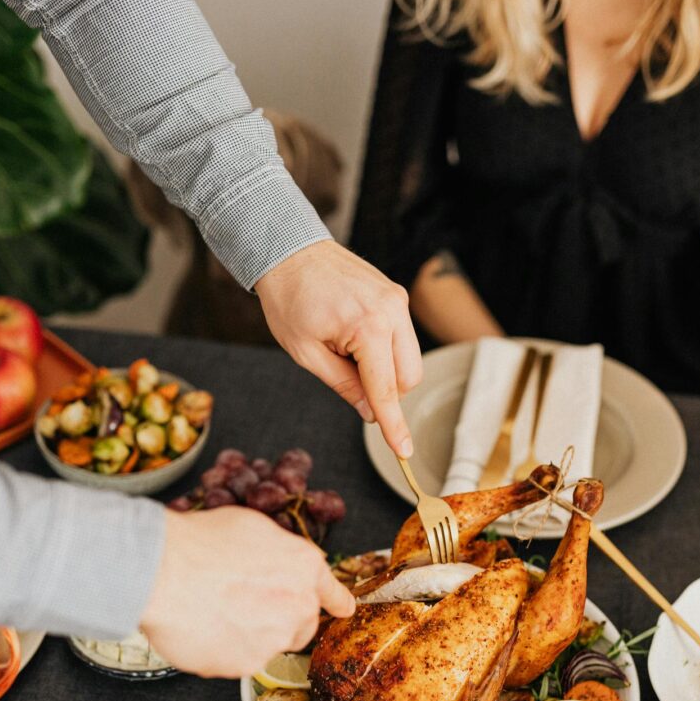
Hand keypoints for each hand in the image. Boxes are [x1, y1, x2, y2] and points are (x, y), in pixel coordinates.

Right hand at [139, 507, 354, 676]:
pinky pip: (237, 660)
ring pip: (267, 644)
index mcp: (304, 566)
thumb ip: (277, 551)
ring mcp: (274, 639)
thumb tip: (275, 563)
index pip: (331, 591)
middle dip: (278, 618)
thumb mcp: (251, 527)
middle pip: (300, 624)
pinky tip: (201, 627)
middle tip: (241, 602)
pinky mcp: (247, 664)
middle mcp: (298, 605)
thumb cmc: (199, 542)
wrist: (162, 571)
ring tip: (212, 609)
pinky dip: (221, 649)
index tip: (343, 609)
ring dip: (247, 633)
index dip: (336, 601)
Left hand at [255, 241, 422, 456]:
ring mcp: (398, 301)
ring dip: (385, 371)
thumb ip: (344, 385)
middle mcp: (392, 311)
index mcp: (368, 327)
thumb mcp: (306, 353)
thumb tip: (370, 412)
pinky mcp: (396, 296)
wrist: (289, 248)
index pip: (387, 389)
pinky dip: (384, 351)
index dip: (394, 425)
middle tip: (347, 377)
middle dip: (386, 393)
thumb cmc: (289, 299)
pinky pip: (402, 339)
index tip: (405, 452)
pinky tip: (353, 337)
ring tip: (345, 350)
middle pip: (409, 378)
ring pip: (410, 360)